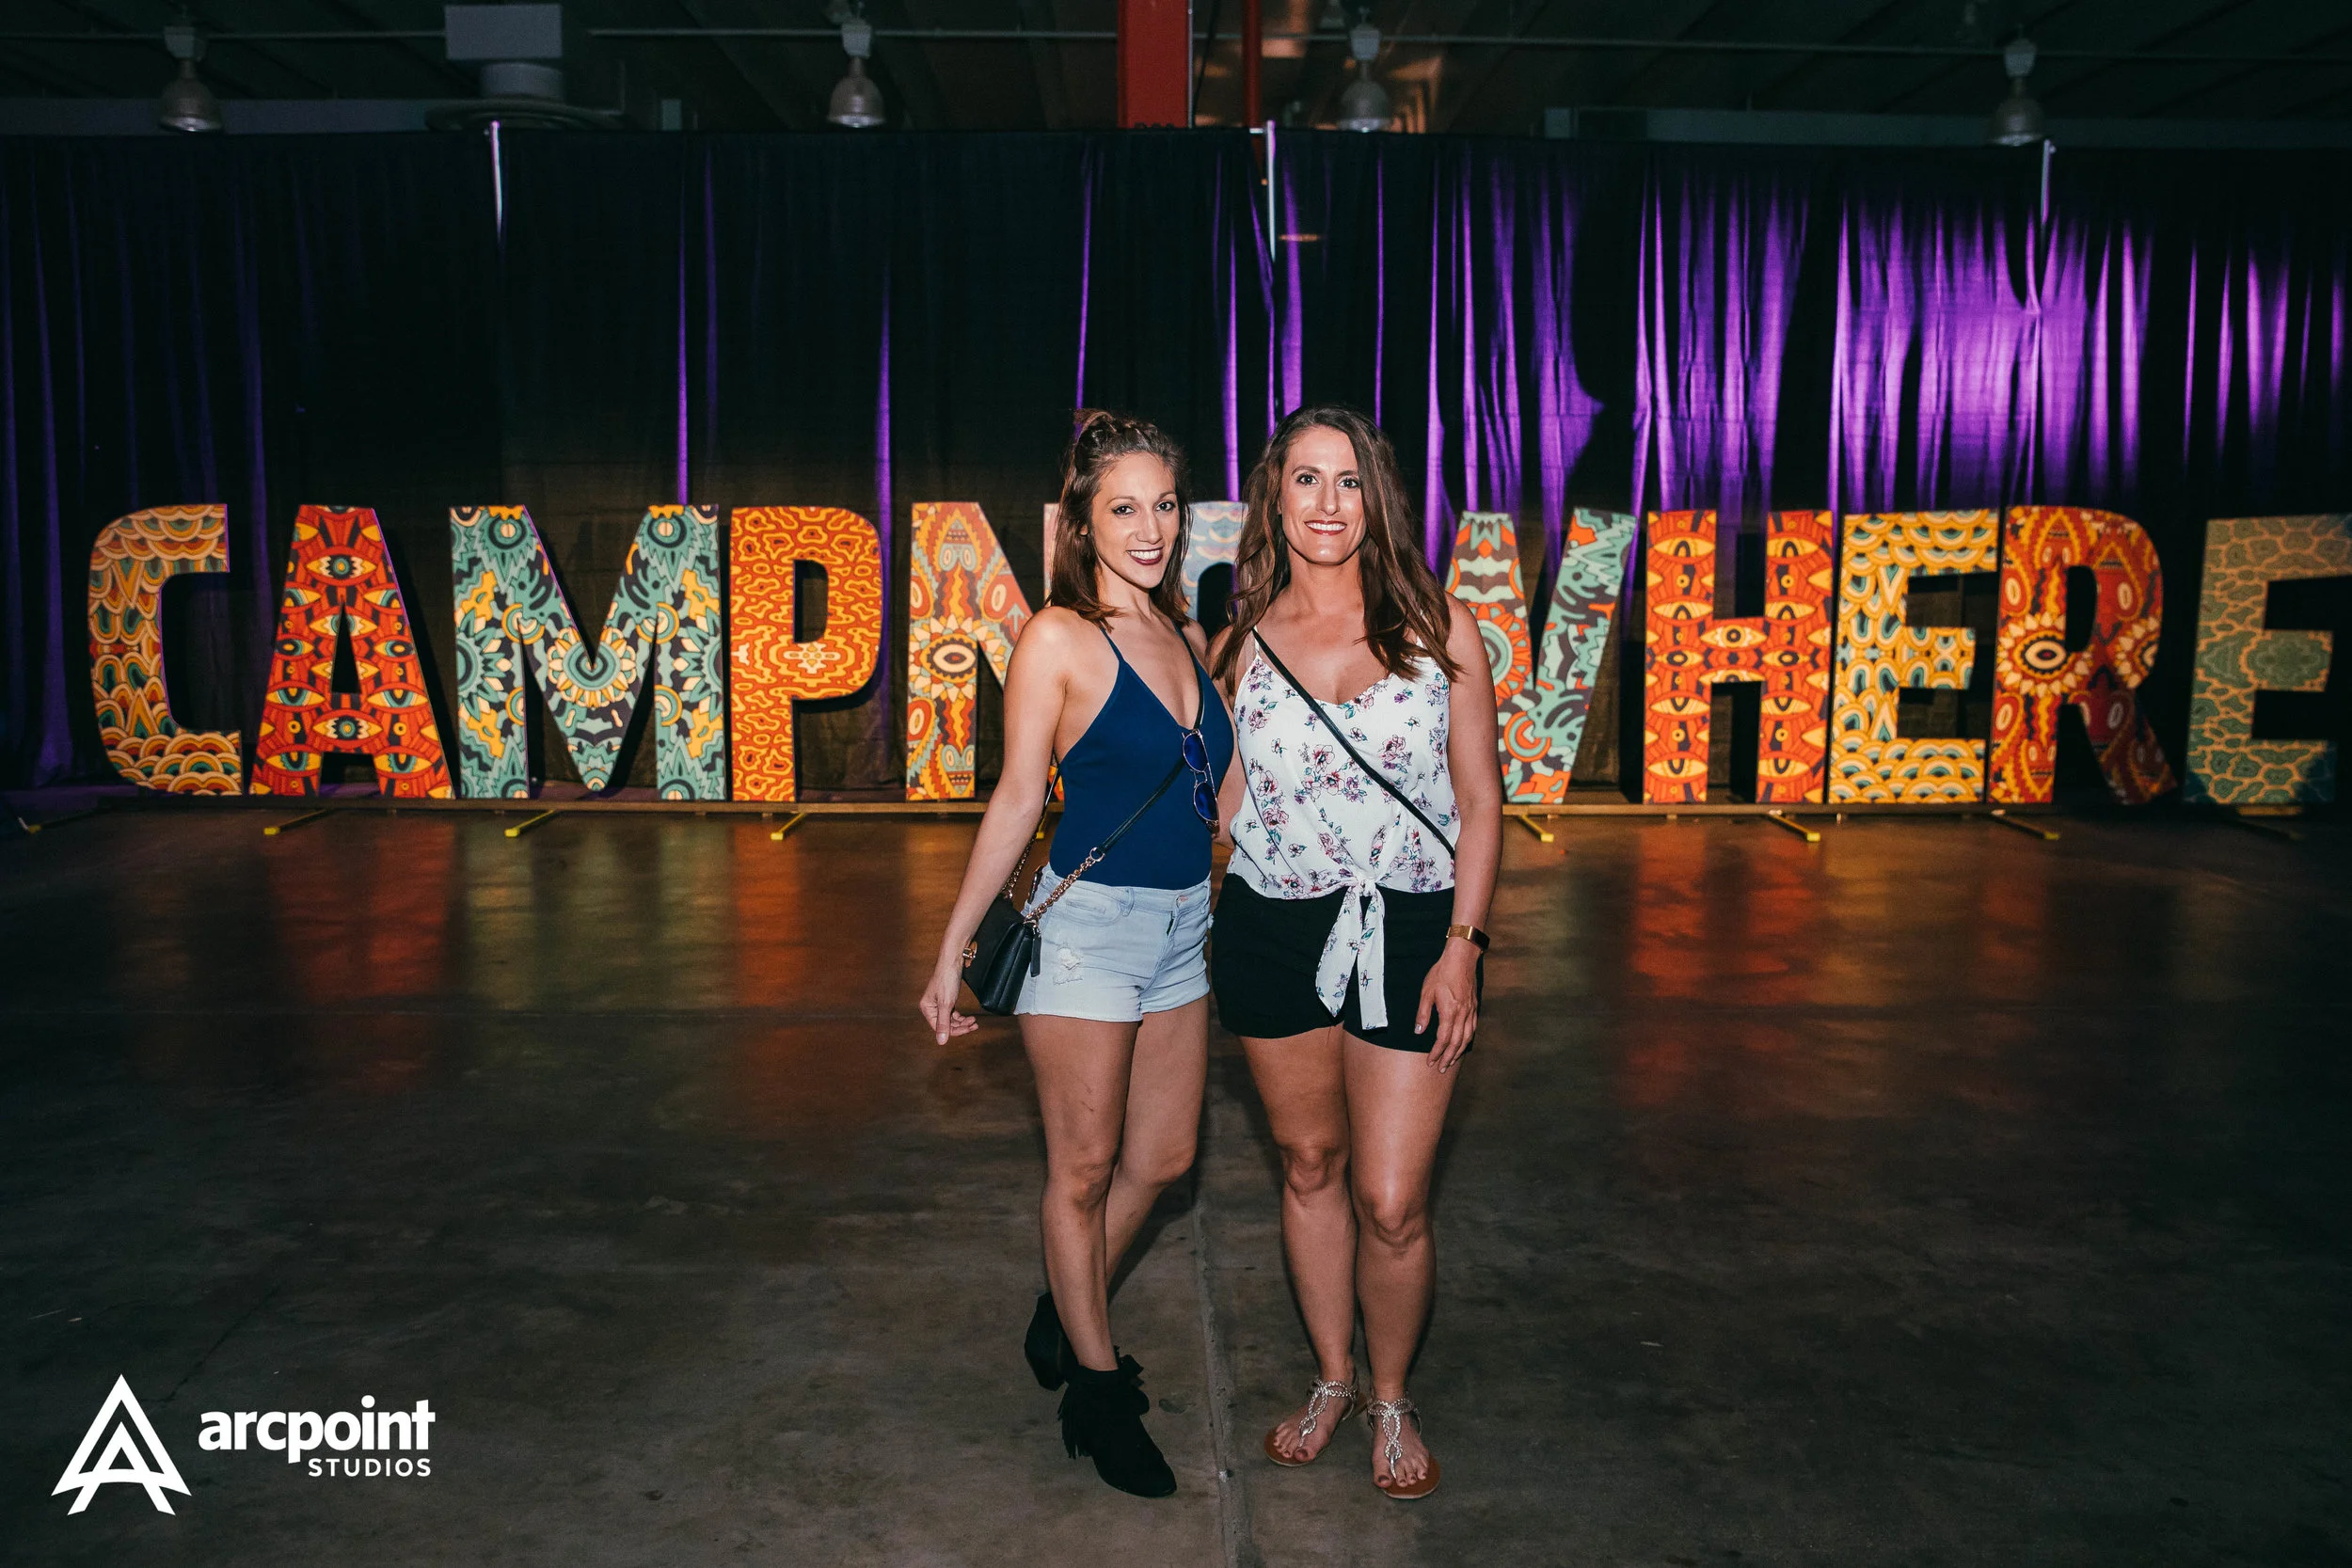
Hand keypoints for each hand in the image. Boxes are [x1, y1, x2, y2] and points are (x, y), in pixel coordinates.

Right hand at [919, 954, 978, 1044]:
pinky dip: (962, 1016)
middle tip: (974, 1024)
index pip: (940, 1028)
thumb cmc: (947, 980)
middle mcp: (931, 1007)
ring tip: (974, 1021)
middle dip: (961, 1026)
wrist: (952, 961)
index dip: (956, 1030)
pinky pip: (953, 1013)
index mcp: (927, 1009)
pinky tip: (969, 1017)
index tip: (969, 1028)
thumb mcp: (946, 1004)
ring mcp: (939, 1003)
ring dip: (963, 1022)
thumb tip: (941, 1042)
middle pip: (947, 1024)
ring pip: (951, 1019)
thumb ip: (944, 1024)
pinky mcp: (946, 999)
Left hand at [1414, 941, 1480, 1072]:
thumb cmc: (1441, 973)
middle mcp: (1462, 1015)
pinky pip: (1472, 1029)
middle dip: (1448, 1058)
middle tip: (1441, 1069)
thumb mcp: (1426, 992)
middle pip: (1456, 1043)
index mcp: (1449, 1012)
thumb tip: (1419, 1032)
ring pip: (1467, 1038)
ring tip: (1451, 1061)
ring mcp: (1470, 1012)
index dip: (1436, 1053)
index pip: (1443, 1039)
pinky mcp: (1474, 1008)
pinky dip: (1467, 1041)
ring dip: (1459, 1052)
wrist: (1461, 959)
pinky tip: (1462, 1044)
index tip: (1430, 1062)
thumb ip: (1423, 1014)